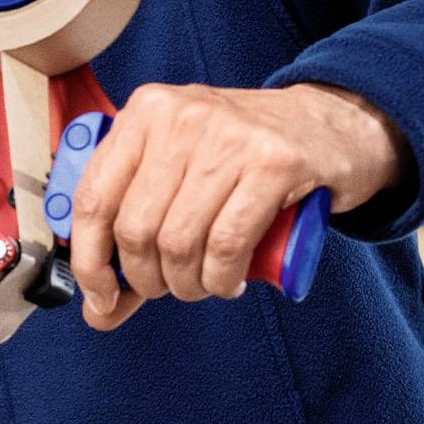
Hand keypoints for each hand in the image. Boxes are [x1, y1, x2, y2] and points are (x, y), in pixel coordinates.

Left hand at [68, 81, 404, 328]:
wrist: (333, 124)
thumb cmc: (246, 155)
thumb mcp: (183, 171)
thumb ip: (135, 230)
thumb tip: (98, 312)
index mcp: (145, 111)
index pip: (93, 198)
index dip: (89, 261)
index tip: (102, 296)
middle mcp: (181, 116)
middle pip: (136, 227)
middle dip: (147, 279)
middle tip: (170, 288)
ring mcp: (228, 136)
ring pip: (179, 242)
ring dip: (187, 285)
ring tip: (203, 285)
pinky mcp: (274, 162)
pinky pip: (227, 245)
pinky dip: (221, 280)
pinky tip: (229, 282)